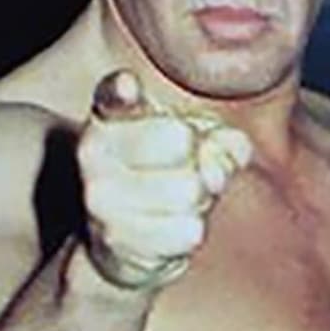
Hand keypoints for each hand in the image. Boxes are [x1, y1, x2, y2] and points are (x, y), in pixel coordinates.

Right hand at [75, 70, 253, 290]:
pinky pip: (188, 231)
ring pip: (190, 190)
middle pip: (180, 139)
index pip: (113, 95)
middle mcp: (94, 152)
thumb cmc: (162, 177)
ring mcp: (99, 197)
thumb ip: (221, 139)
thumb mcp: (193, 145)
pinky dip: (192, 232)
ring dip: (201, 201)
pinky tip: (169, 229)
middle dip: (202, 159)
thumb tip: (235, 149)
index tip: (128, 87)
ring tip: (179, 203)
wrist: (120, 243)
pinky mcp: (115, 240)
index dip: (122, 90)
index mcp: (109, 118)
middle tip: (188, 171)